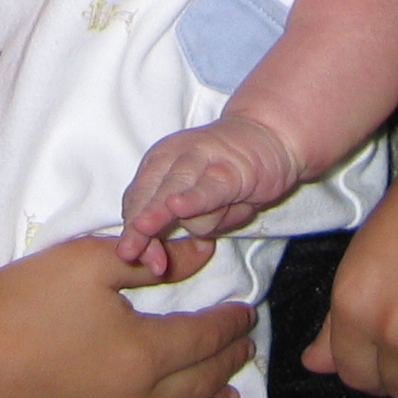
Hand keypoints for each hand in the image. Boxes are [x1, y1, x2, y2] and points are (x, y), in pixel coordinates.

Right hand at [0, 236, 256, 397]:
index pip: (204, 340)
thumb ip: (148, 259)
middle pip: (199, 388)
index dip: (228, 325)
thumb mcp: (87, 263)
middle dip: (227, 365)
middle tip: (243, 351)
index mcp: (143, 355)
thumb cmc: (18, 301)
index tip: (244, 315)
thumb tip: (200, 251)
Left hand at [116, 118, 300, 274]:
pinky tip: (178, 207)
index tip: (130, 257)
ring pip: (175, 189)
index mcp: (158, 165)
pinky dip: (193, 199)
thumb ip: (173, 225)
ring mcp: (202, 159)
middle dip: (138, 227)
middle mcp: (173, 157)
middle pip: (148, 194)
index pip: (136, 200)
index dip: (131, 231)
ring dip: (158, 211)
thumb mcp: (194, 201)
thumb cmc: (225, 173)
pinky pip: (209, 186)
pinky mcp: (232, 168)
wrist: (269, 135)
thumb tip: (154, 263)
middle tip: (128, 253)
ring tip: (145, 228)